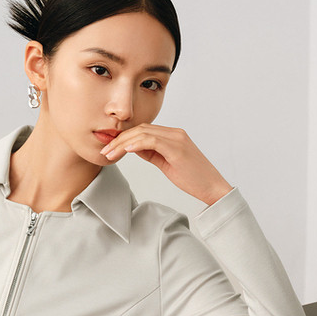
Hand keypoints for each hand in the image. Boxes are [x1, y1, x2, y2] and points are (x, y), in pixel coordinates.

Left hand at [101, 124, 233, 204]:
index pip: (143, 130)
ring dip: (123, 143)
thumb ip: (151, 153)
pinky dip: (136, 144)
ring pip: (143, 133)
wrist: (212, 186)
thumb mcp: (166, 163)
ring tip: (109, 153)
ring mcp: (177, 139)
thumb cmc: (192, 177)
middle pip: (140, 129)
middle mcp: (175, 133)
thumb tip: (133, 148)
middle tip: (105, 151)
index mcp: (172, 135)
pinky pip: (152, 140)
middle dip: (119, 139)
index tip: (110, 148)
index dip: (124, 137)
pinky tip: (125, 150)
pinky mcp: (177, 148)